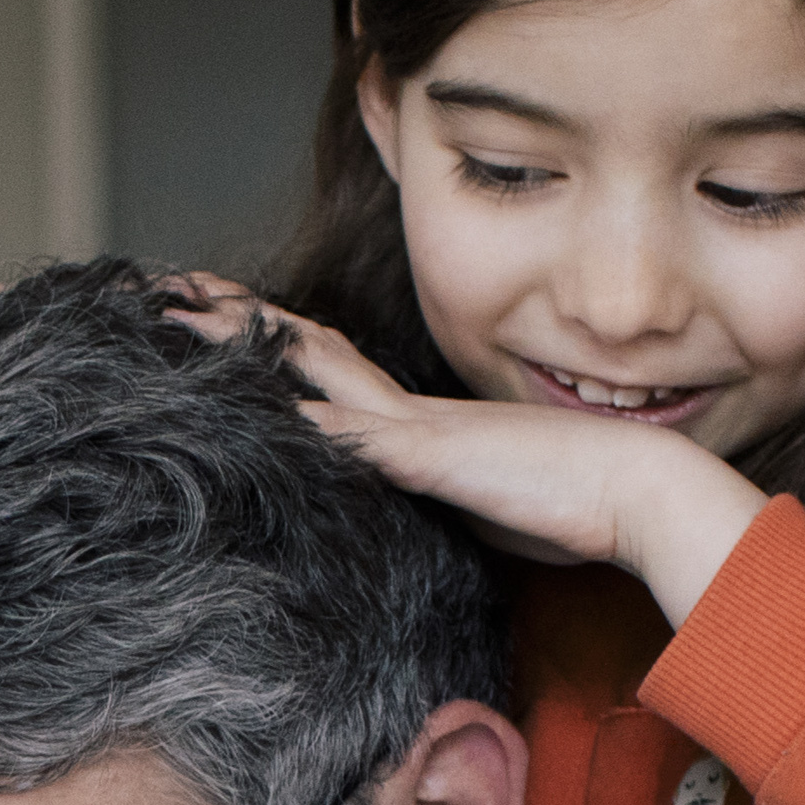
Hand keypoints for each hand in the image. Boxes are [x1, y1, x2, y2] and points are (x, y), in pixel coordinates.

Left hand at [159, 275, 766, 603]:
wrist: (638, 488)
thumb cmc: (574, 505)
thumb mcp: (485, 504)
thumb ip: (441, 499)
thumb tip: (411, 514)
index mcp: (417, 423)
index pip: (325, 370)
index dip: (268, 341)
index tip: (213, 322)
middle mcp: (408, 412)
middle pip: (302, 349)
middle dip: (231, 319)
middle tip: (166, 290)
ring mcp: (418, 429)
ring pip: (313, 370)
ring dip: (244, 342)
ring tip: (178, 315)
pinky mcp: (435, 457)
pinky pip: (358, 434)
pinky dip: (306, 418)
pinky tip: (253, 408)